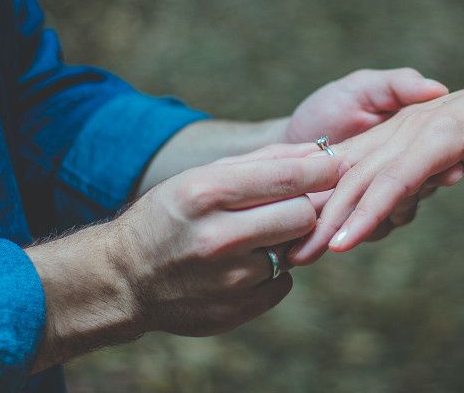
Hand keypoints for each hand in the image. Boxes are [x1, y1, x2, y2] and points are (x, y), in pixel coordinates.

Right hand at [119, 146, 342, 335]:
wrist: (125, 277)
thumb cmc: (171, 215)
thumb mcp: (204, 176)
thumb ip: (264, 161)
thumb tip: (319, 152)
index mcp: (206, 194)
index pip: (287, 179)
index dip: (322, 170)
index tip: (337, 165)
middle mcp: (216, 238)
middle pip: (303, 216)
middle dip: (305, 207)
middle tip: (293, 204)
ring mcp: (226, 280)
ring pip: (295, 251)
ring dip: (285, 241)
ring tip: (256, 236)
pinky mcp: (234, 311)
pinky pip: (282, 284)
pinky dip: (272, 272)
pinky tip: (243, 265)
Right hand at [288, 64, 463, 269]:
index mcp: (443, 133)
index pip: (395, 180)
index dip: (366, 215)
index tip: (339, 248)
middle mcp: (413, 126)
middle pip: (361, 174)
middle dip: (329, 216)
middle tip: (300, 256)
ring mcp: (401, 125)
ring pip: (352, 165)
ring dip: (323, 202)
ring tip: (299, 241)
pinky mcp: (398, 128)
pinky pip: (358, 156)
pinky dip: (332, 181)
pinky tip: (313, 206)